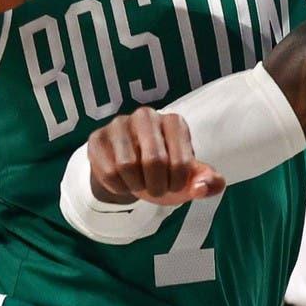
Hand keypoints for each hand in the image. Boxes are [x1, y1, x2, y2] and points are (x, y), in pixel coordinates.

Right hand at [87, 107, 223, 205]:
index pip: (181, 161)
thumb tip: (201, 188)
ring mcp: (119, 124)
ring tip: (139, 183)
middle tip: (157, 189)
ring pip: (127, 166)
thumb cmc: (166, 171)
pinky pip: (108, 171)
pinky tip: (123, 180)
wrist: (131, 172)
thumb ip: (208, 182)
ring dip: (136, 186)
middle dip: (157, 186)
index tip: (176, 186)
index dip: (179, 183)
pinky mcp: (98, 138)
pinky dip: (118, 187)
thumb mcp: (190, 178)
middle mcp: (146, 116)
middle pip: (154, 161)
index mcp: (174, 122)